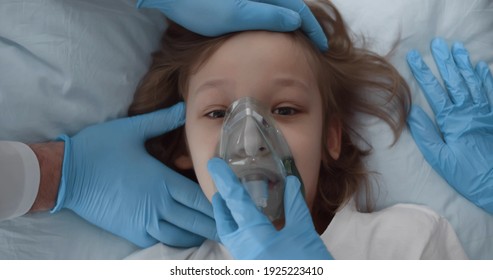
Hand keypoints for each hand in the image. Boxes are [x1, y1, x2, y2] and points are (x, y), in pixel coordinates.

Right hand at [53, 103, 216, 247]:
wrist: (65, 175)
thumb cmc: (98, 149)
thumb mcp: (132, 129)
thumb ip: (162, 120)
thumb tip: (184, 107)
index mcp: (162, 181)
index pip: (200, 198)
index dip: (220, 205)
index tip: (234, 206)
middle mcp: (157, 205)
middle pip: (196, 221)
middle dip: (216, 223)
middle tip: (232, 222)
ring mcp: (144, 222)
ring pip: (181, 235)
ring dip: (198, 233)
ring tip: (212, 228)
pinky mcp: (131, 231)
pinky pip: (162, 240)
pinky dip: (177, 239)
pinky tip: (185, 233)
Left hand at [136, 0, 327, 50]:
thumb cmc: (200, 4)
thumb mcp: (236, 14)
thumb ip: (267, 16)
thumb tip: (295, 21)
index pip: (299, 10)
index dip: (312, 28)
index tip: (323, 45)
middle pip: (291, 8)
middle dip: (304, 26)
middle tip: (313, 46)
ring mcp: (249, 0)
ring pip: (278, 10)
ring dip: (289, 25)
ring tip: (296, 42)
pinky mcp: (238, 3)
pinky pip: (264, 11)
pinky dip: (273, 22)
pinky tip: (270, 34)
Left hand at [208, 158, 332, 258]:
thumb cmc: (308, 266)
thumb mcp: (305, 233)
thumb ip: (295, 206)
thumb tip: (291, 182)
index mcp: (254, 237)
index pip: (235, 202)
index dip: (224, 180)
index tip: (213, 164)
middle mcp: (244, 250)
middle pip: (224, 223)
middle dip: (221, 204)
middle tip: (221, 187)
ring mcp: (248, 262)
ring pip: (230, 236)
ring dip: (229, 218)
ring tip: (233, 203)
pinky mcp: (254, 268)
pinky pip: (240, 246)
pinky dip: (240, 230)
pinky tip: (252, 226)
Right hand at [406, 38, 492, 212]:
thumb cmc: (466, 174)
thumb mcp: (439, 159)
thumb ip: (426, 134)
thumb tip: (412, 112)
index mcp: (452, 121)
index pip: (435, 91)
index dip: (424, 73)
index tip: (414, 57)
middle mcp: (469, 112)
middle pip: (456, 81)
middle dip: (445, 61)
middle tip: (438, 44)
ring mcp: (484, 113)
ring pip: (474, 82)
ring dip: (465, 65)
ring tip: (458, 48)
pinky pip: (491, 93)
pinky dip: (487, 78)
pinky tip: (482, 67)